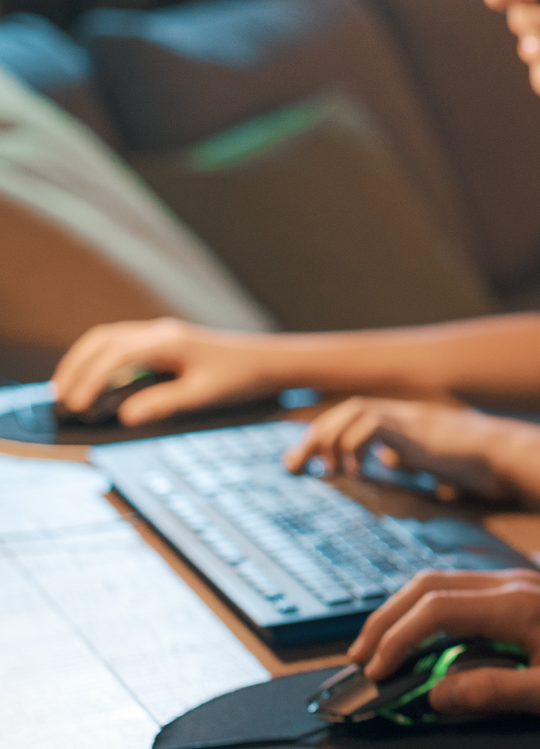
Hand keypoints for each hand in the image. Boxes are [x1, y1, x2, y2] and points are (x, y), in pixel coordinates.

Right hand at [52, 319, 278, 424]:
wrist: (270, 361)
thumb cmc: (242, 378)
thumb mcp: (205, 395)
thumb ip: (165, 404)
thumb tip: (126, 416)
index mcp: (167, 341)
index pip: (115, 355)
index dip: (90, 380)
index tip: (75, 406)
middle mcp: (160, 331)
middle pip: (103, 340)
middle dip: (76, 368)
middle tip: (59, 400)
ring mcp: (162, 333)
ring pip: (109, 338)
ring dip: (84, 361)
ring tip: (66, 389)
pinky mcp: (165, 341)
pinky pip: (122, 343)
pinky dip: (100, 359)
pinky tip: (95, 380)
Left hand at [286, 396, 518, 500]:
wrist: (500, 456)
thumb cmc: (474, 464)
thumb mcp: (431, 462)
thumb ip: (407, 458)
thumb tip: (388, 464)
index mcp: (400, 422)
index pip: (349, 419)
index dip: (321, 437)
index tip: (301, 464)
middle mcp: (400, 414)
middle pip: (342, 412)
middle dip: (311, 438)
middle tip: (291, 466)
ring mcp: (407, 418)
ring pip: (351, 412)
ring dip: (327, 440)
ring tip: (323, 469)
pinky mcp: (413, 428)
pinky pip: (371, 425)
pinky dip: (353, 445)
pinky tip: (353, 469)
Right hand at [347, 568, 539, 718]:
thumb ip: (493, 693)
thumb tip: (436, 695)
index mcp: (517, 605)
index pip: (437, 610)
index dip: (397, 639)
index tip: (375, 674)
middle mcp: (512, 585)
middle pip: (428, 586)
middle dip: (385, 621)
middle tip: (358, 662)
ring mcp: (517, 585)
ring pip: (441, 584)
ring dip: (403, 613)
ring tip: (378, 651)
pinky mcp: (522, 595)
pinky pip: (461, 592)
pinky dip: (428, 611)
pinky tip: (421, 640)